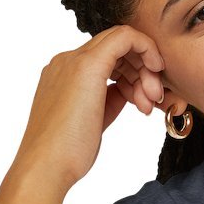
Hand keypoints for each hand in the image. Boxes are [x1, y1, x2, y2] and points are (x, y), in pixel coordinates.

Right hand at [11, 24, 165, 193]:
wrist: (47, 165)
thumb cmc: (67, 153)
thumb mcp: (94, 120)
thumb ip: (109, 99)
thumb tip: (128, 91)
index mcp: (65, 74)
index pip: (107, 58)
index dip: (132, 74)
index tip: (145, 99)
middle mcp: (67, 61)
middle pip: (116, 48)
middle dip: (142, 71)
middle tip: (153, 101)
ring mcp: (74, 60)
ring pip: (122, 42)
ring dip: (145, 70)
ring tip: (149, 104)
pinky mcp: (87, 65)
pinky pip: (125, 38)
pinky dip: (147, 50)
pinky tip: (156, 71)